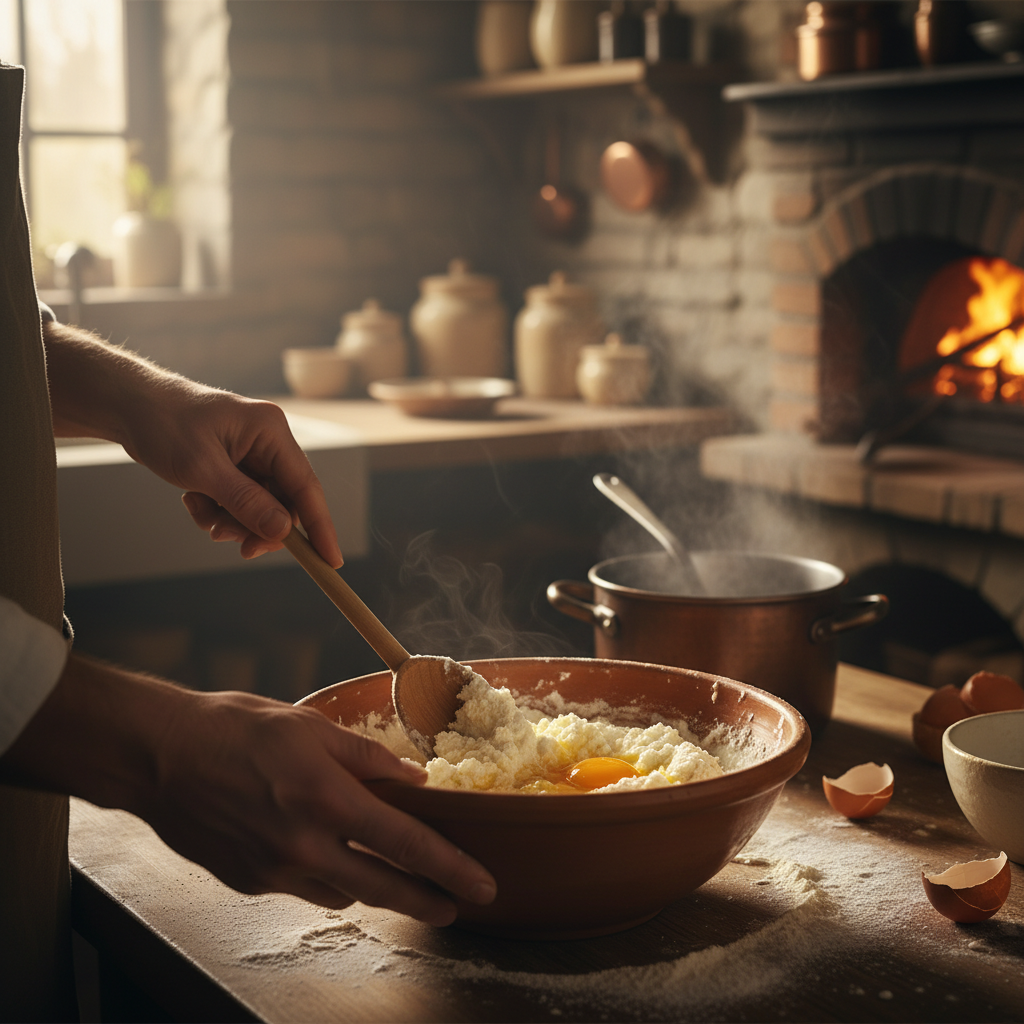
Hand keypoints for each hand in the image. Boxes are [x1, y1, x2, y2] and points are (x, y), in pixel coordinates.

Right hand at [2, 655, 496, 925]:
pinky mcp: (249, 882)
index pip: (405, 842)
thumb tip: (413, 777)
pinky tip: (327, 857)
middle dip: (426, 900)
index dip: (449, 867)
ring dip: (373, 887)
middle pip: (382, 887)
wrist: (158, 756)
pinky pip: (303, 888)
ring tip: (393, 876)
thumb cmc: (233, 729)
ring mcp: (274, 870)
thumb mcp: (309, 726)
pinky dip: (326, 877)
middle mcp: (303, 844)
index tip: (479, 884)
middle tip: (454, 907)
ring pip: (342, 892)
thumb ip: (367, 757)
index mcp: (325, 797)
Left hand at [126, 388, 341, 564]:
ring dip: (232, 520)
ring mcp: (252, 454)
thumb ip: (246, 502)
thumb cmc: (163, 425)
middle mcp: (268, 442)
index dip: (320, 527)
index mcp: (271, 431)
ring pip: (260, 507)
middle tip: (236, 547)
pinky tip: (194, 500)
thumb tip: (282, 532)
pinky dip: (218, 510)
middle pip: (283, 502)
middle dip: (257, 526)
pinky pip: (239, 502)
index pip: (306, 486)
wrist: (127, 406)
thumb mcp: (203, 468)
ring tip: (200, 512)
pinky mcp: (234, 465)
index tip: (330, 561)